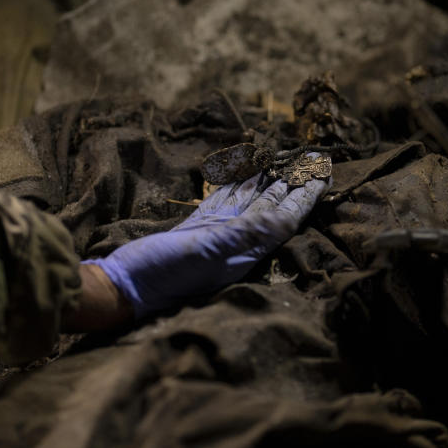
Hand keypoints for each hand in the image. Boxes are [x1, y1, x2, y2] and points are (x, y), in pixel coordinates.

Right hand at [84, 165, 329, 317]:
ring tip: (286, 159)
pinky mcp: (196, 229)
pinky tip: (244, 171)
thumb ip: (244, 234)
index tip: (325, 173)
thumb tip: (281, 217)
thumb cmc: (164, 275)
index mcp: (245, 250)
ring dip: (269, 180)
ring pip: (250, 200)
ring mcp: (216, 234)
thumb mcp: (208, 252)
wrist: (123, 288)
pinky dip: (237, 182)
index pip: (286, 217)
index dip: (307, 196)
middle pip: (273, 205)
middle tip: (313, 159)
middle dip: (294, 183)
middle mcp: (236, 242)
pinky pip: (224, 199)